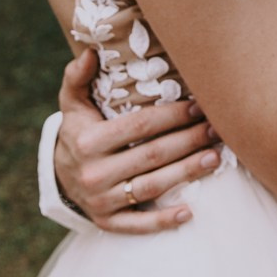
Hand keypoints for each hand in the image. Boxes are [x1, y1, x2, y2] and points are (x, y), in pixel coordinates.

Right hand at [53, 50, 221, 232]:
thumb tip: (91, 52)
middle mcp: (93, 173)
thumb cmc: (78, 132)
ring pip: (152, 187)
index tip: (198, 107)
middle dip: (188, 141)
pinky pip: (139, 224)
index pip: (139, 126)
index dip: (171, 116)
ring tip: (215, 158)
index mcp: (88, 141)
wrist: (59, 178)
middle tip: (217, 130)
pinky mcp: (107, 222)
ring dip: (187, 173)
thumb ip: (78, 77)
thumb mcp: (72, 104)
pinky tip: (190, 212)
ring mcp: (101, 201)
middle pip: (152, 155)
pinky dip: (164, 221)